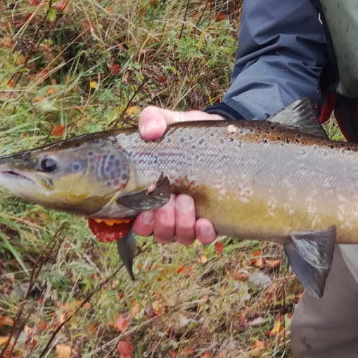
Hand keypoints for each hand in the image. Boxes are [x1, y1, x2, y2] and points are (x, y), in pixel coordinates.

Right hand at [131, 106, 218, 245]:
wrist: (222, 138)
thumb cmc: (188, 135)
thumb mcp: (170, 122)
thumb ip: (153, 119)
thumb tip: (149, 131)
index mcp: (149, 193)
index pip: (136, 219)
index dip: (139, 219)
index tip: (146, 204)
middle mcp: (167, 211)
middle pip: (157, 232)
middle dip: (162, 219)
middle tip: (171, 197)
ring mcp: (189, 218)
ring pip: (178, 237)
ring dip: (181, 224)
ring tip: (187, 200)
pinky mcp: (213, 220)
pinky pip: (203, 238)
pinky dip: (202, 234)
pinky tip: (206, 221)